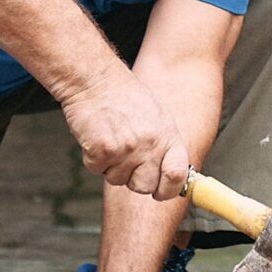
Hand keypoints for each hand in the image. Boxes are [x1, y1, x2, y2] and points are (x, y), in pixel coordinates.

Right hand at [62, 69, 189, 198]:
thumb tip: (171, 175)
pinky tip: (97, 137)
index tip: (160, 191)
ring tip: (111, 139)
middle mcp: (150, 144)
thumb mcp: (158, 117)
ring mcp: (126, 149)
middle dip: (133, 179)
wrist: (96, 80)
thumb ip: (164, 146)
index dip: (168, 189)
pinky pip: (97, 170)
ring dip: (110, 166)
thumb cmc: (124, 96)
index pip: (178, 176)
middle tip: (125, 158)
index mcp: (167, 136)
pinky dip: (93, 158)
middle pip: (144, 186)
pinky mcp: (102, 151)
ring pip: (117, 180)